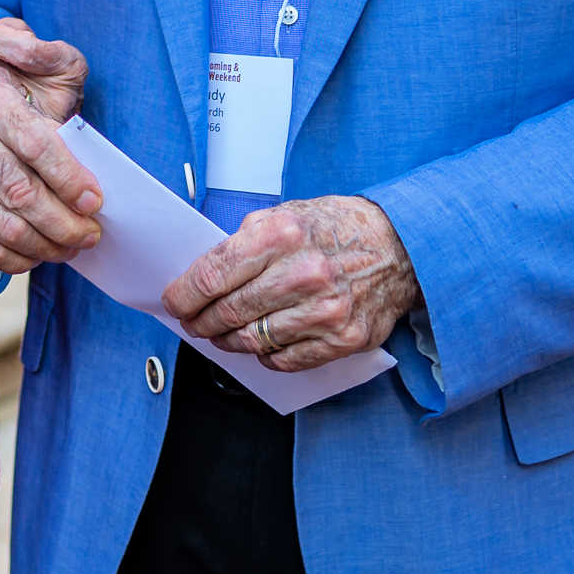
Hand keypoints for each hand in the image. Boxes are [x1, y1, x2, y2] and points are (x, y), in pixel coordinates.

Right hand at [0, 18, 103, 273]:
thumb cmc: (23, 101)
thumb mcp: (44, 68)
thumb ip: (45, 53)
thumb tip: (5, 42)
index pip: (36, 146)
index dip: (70, 179)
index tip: (94, 201)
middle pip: (21, 194)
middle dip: (64, 224)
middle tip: (89, 234)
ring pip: (5, 225)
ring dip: (46, 246)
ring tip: (70, 247)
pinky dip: (16, 259)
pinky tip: (37, 254)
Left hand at [168, 196, 419, 371]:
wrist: (399, 246)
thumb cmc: (336, 228)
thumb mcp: (286, 214)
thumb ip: (246, 242)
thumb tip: (204, 275)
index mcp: (281, 234)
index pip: (213, 274)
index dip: (184, 294)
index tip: (174, 303)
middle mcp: (303, 272)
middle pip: (229, 311)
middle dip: (201, 321)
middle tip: (193, 322)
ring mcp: (325, 310)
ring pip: (253, 340)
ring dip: (228, 341)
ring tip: (222, 335)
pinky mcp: (343, 339)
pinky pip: (286, 359)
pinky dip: (265, 356)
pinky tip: (262, 344)